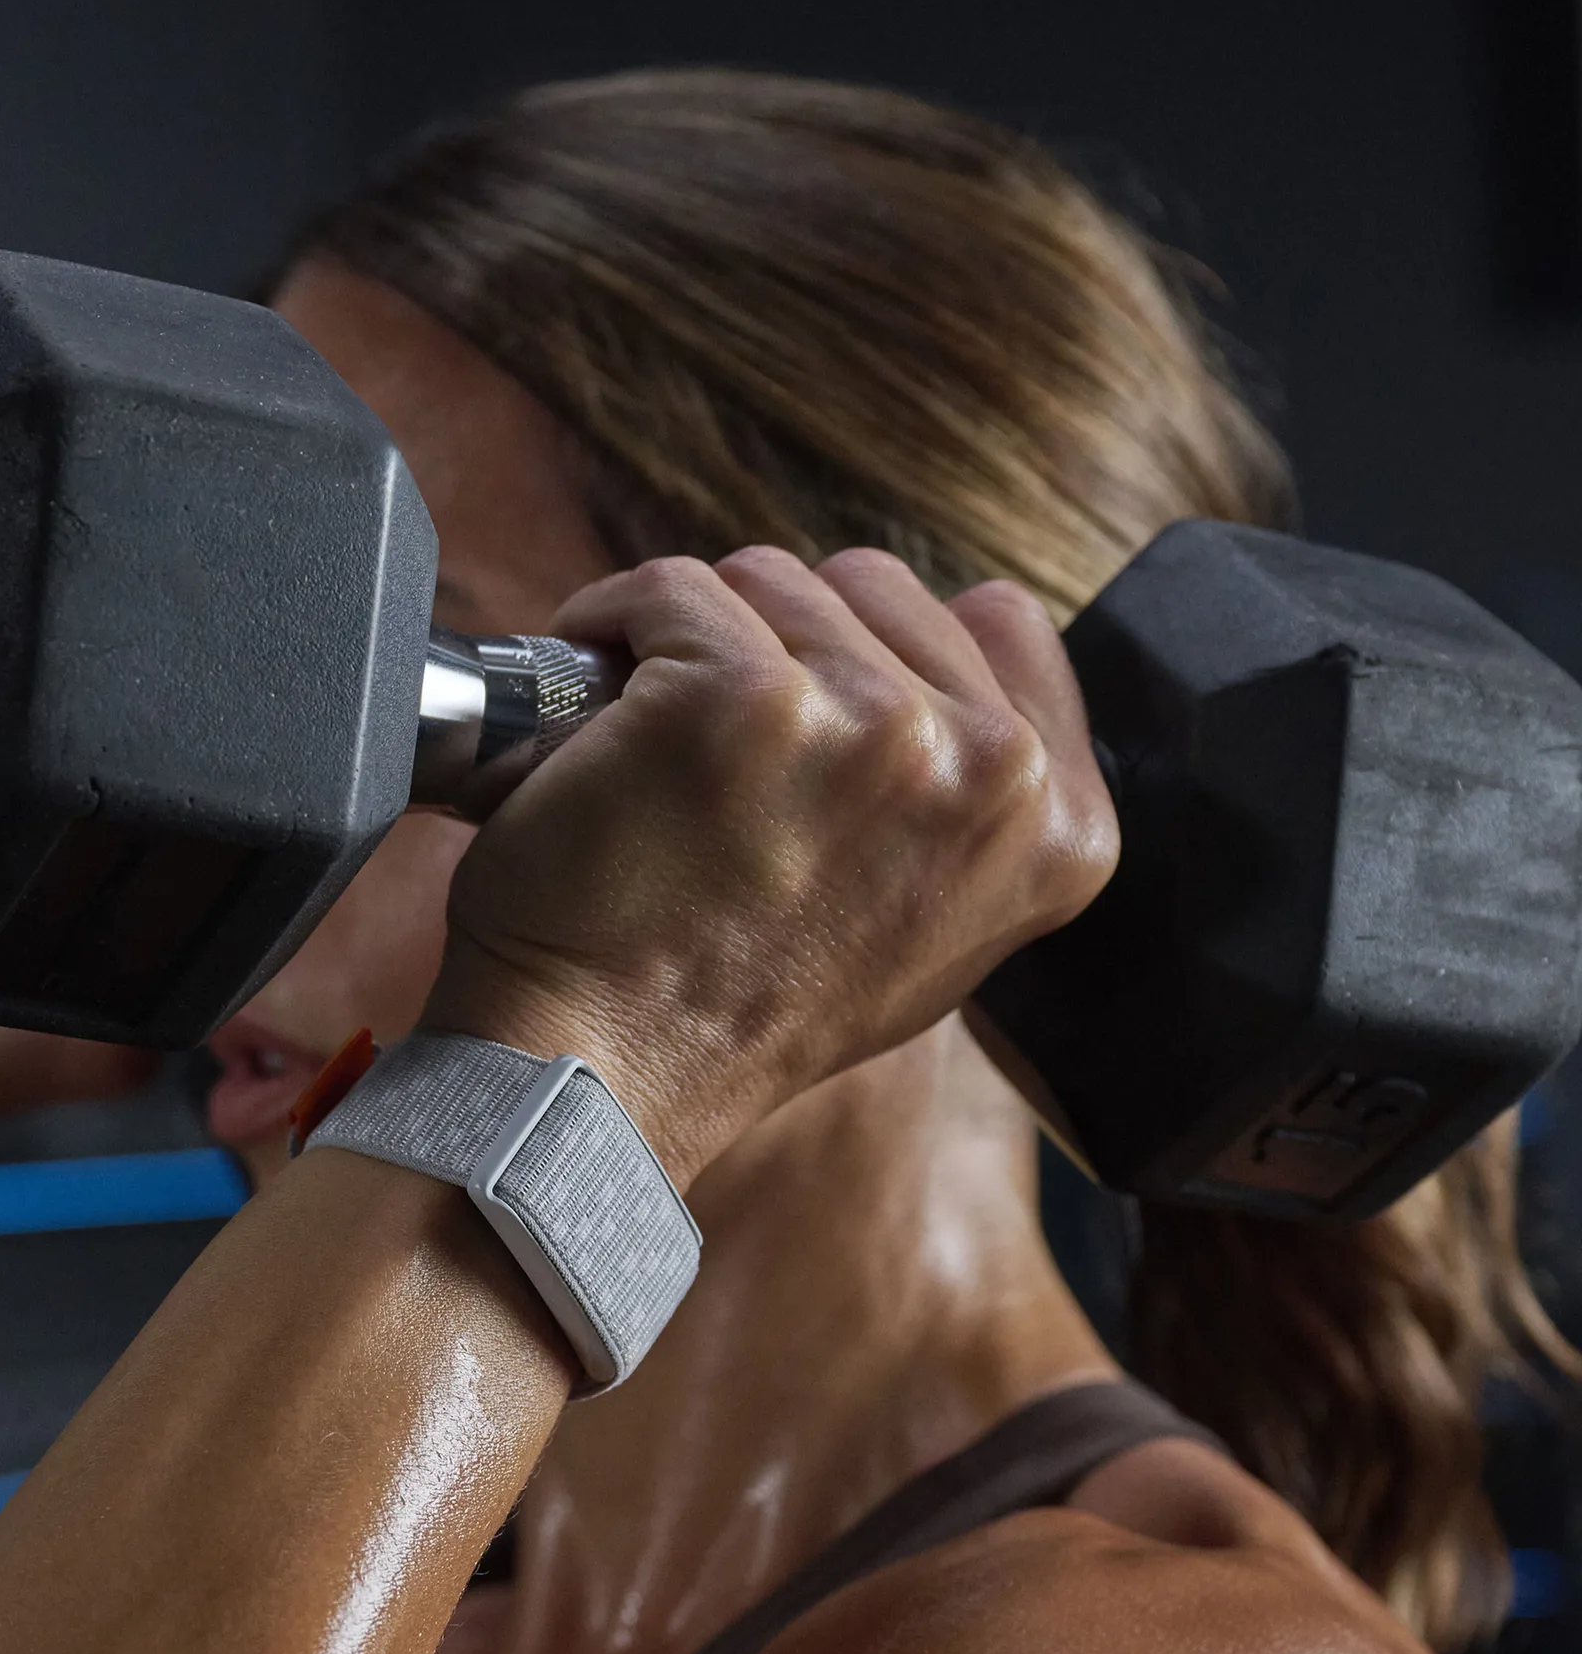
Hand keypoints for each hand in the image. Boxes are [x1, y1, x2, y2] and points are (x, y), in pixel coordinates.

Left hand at [422, 547, 1115, 1187]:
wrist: (605, 1073)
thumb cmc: (736, 1009)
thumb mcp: (930, 927)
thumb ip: (963, 798)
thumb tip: (933, 681)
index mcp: (1058, 827)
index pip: (999, 619)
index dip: (882, 652)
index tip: (815, 718)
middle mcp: (989, 769)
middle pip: (873, 587)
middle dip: (785, 641)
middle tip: (724, 755)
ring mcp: (870, 722)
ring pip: (766, 579)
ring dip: (696, 640)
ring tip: (661, 753)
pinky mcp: (738, 694)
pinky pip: (665, 587)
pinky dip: (611, 625)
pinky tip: (595, 717)